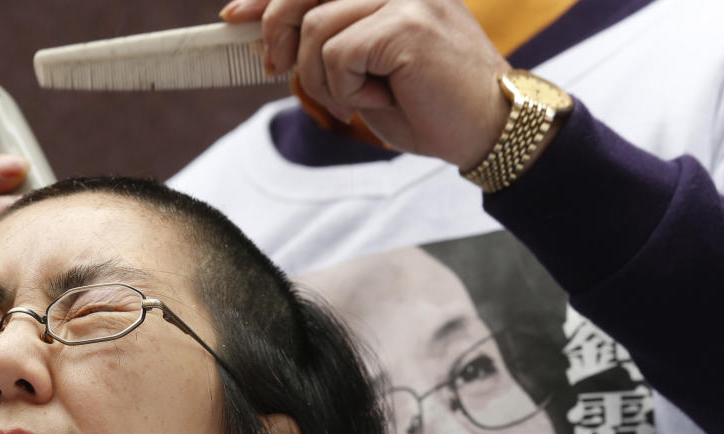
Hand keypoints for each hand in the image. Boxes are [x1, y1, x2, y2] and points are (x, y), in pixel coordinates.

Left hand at [220, 0, 510, 168]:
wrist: (489, 129)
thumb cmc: (429, 104)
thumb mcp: (366, 70)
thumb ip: (327, 44)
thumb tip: (271, 38)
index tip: (235, 14)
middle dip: (275, 27)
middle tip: (273, 67)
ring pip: (318, 27)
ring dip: (322, 78)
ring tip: (356, 99)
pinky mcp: (407, 23)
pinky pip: (338, 55)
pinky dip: (345, 90)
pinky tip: (377, 100)